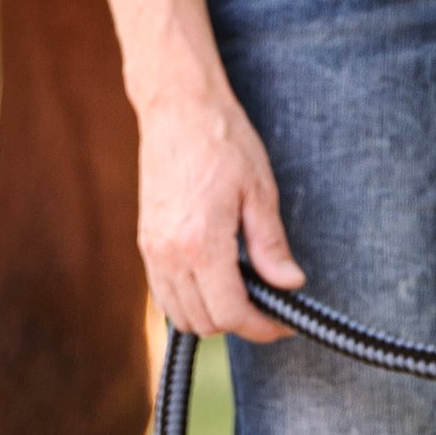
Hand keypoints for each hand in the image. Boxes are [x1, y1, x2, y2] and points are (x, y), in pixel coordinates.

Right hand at [135, 72, 304, 342]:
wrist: (178, 108)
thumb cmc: (223, 140)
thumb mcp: (259, 189)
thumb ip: (271, 244)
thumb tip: (291, 285)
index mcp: (201, 242)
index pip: (230, 313)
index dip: (262, 326)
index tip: (285, 321)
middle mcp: (169, 254)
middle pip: (204, 322)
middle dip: (240, 322)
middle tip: (270, 304)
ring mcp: (151, 250)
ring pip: (180, 315)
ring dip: (212, 315)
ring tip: (244, 291)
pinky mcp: (145, 242)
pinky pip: (163, 294)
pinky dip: (189, 300)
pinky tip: (215, 278)